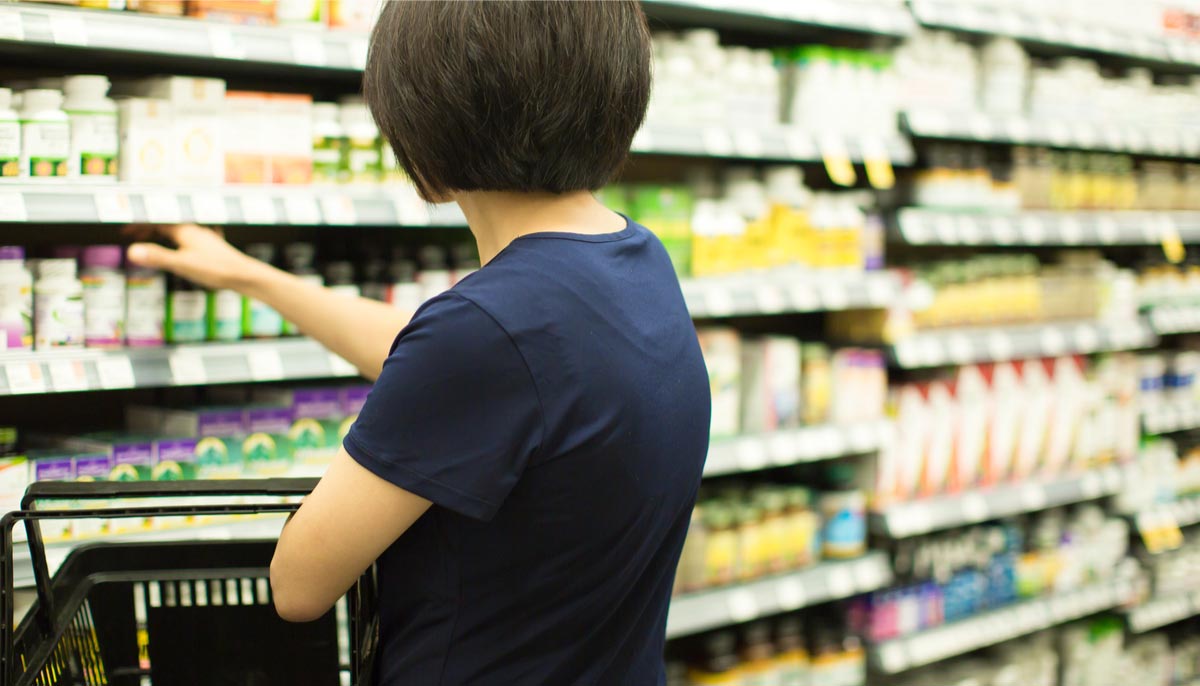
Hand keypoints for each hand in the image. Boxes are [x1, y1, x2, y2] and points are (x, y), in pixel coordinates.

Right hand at [126, 224, 268, 292]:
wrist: (244, 275)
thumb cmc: (216, 269)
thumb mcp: (183, 264)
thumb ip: (158, 257)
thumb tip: (132, 251)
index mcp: (185, 230)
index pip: (156, 221)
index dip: (138, 225)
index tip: (123, 229)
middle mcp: (193, 230)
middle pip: (165, 224)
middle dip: (146, 228)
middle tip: (129, 234)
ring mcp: (202, 238)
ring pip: (175, 232)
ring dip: (159, 234)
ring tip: (147, 242)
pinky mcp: (209, 248)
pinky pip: (184, 240)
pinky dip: (172, 242)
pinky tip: (175, 251)